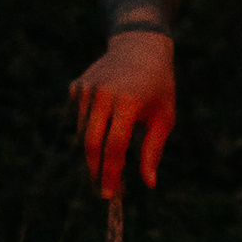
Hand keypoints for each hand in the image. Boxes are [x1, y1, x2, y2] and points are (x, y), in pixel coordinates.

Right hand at [71, 32, 175, 195]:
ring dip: (93, 152)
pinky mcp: (77, 86)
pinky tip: (105, 124)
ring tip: (108, 162)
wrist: (140, 48)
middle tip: (103, 189)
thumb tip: (149, 183)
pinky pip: (79, 118)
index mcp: (127, 102)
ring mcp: (87, 89)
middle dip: (95, 169)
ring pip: (83, 132)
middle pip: (91, 142)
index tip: (110, 193)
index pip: (113, 146)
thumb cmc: (159, 87)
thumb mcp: (163, 118)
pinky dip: (90, 129)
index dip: (111, 172)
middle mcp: (102, 94)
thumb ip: (153, 150)